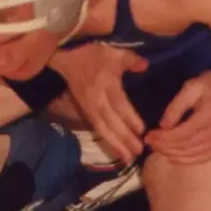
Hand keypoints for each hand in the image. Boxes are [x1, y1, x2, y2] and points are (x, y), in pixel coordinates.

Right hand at [50, 42, 147, 163]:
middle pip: (111, 122)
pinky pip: (97, 128)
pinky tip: (116, 149)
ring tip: (128, 158)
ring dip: (115, 144)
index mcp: (106, 85)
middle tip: (138, 152)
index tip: (142, 131)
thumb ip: (131, 60)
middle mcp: (97, 99)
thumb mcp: (114, 53)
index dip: (130, 118)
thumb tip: (145, 66)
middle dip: (124, 138)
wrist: (66, 58)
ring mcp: (89, 107)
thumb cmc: (92, 55)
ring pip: (102, 129)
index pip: (119, 104)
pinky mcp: (85, 111)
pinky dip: (106, 140)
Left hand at [144, 67, 210, 164]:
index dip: (162, 138)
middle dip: (164, 147)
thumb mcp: (193, 86)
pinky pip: (205, 158)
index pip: (179, 135)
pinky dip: (188, 160)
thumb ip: (177, 106)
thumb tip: (163, 126)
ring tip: (159, 150)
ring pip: (193, 155)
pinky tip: (175, 158)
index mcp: (208, 116)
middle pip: (185, 147)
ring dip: (173, 155)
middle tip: (150, 143)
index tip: (148, 136)